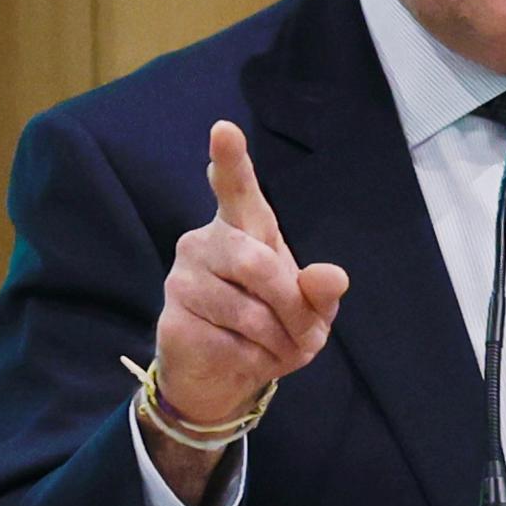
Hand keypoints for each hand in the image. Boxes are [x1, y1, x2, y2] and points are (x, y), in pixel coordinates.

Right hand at [144, 123, 349, 497]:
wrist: (226, 376)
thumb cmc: (271, 327)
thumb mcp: (310, 312)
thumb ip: (321, 291)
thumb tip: (333, 276)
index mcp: (243, 228)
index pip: (236, 188)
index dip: (231, 161)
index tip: (225, 130)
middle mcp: (205, 242)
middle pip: (258, 265)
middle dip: (292, 308)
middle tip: (307, 337)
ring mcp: (182, 278)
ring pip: (247, 311)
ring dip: (278, 341)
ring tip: (277, 349)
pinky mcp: (172, 316)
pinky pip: (230, 342)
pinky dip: (254, 360)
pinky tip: (244, 357)